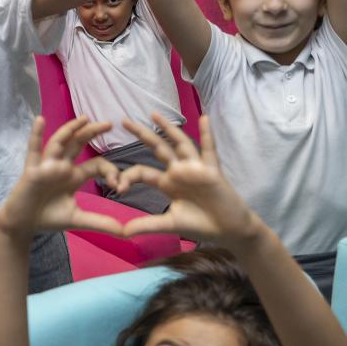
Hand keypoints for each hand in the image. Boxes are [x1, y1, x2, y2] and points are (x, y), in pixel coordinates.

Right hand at [0, 117, 122, 238]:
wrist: (24, 224)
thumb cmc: (48, 218)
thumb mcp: (78, 219)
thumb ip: (101, 223)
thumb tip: (126, 233)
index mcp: (74, 176)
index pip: (96, 165)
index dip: (110, 172)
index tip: (120, 186)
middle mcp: (61, 166)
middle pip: (78, 144)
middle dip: (92, 132)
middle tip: (109, 123)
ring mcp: (46, 166)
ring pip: (59, 142)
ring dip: (70, 129)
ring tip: (84, 119)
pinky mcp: (32, 170)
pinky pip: (33, 149)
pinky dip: (36, 134)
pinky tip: (40, 120)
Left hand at [116, 115, 260, 243]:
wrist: (229, 231)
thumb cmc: (202, 225)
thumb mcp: (170, 224)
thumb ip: (147, 225)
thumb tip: (123, 232)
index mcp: (166, 182)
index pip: (141, 171)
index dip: (127, 177)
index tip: (117, 188)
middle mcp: (178, 171)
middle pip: (157, 148)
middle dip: (141, 134)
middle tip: (124, 121)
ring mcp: (195, 169)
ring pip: (179, 143)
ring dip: (168, 128)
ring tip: (153, 114)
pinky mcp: (211, 171)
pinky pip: (209, 150)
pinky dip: (207, 134)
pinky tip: (204, 118)